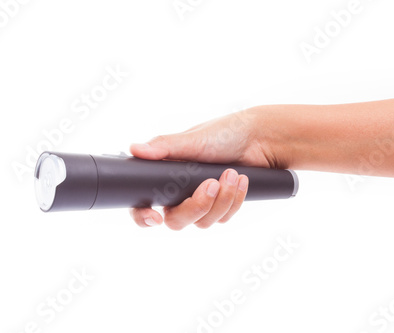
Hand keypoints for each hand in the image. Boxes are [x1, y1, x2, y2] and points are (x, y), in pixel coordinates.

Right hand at [129, 109, 277, 229]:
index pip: (143, 205)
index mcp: (165, 176)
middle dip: (197, 205)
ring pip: (203, 222)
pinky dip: (234, 200)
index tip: (155, 217)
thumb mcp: (193, 139)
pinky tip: (242, 180)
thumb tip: (135, 149)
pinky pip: (223, 218)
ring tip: (233, 174)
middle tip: (211, 184)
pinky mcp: (221, 207)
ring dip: (221, 200)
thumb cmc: (223, 133)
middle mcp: (179, 193)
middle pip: (176, 221)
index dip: (143, 216)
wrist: (258, 139)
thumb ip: (164, 146)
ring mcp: (201, 202)